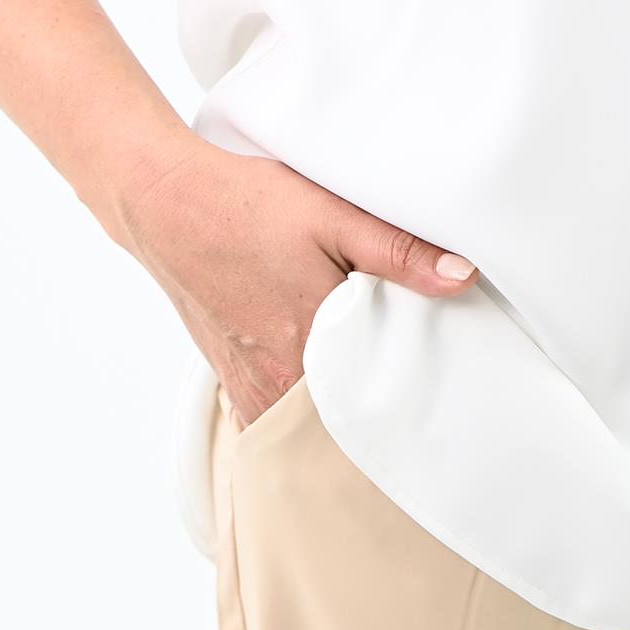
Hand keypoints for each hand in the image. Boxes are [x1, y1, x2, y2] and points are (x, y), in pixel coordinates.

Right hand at [114, 136, 477, 427]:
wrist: (166, 203)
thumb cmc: (246, 205)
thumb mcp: (332, 215)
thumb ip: (399, 251)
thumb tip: (463, 278)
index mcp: (311, 348)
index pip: (381, 401)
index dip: (415, 397)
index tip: (445, 391)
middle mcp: (277, 382)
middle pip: (347, 421)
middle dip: (382, 410)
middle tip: (420, 391)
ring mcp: (249, 387)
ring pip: (312, 425)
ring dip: (342, 413)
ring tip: (379, 389)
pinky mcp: (230, 380)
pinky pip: (277, 417)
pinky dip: (304, 409)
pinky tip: (325, 383)